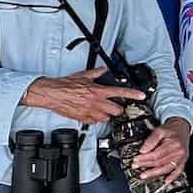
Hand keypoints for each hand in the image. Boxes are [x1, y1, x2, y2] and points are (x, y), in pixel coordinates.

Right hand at [24, 68, 142, 124]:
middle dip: (119, 109)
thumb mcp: (82, 76)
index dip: (133, 94)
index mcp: (98, 91)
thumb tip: (103, 69)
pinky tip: (93, 115)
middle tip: (116, 106)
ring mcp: (90, 112)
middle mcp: (96, 102)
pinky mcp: (83, 118)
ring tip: (103, 111)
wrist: (51, 94)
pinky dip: (96, 120)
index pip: (120, 92)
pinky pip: (95, 122)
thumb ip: (96, 73)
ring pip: (107, 118)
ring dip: (107, 115)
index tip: (141, 96)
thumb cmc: (64, 85)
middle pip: (117, 110)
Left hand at [134, 118, 191, 180]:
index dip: (144, 158)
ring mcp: (182, 158)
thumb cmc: (171, 130)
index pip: (156, 154)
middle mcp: (179, 152)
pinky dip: (172, 176)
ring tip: (145, 175)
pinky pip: (178, 171)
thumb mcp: (160, 130)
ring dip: (155, 173)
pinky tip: (166, 180)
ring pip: (167, 168)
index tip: (136, 159)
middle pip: (160, 162)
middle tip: (137, 166)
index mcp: (173, 144)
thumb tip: (143, 150)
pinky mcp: (183, 161)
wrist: (182, 128)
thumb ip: (151, 140)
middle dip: (146, 165)